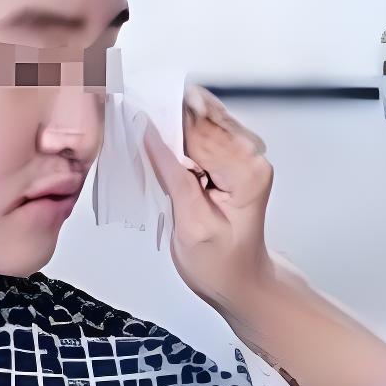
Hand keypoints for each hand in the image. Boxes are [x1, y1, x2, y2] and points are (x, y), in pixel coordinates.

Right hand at [144, 86, 278, 312]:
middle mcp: (252, 157)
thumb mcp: (191, 226)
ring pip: (202, 120)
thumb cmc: (221, 263)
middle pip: (203, 118)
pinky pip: (203, 132)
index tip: (135, 106)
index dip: (166, 117)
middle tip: (132, 113)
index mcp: (247, 174)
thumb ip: (173, 176)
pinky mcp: (233, 157)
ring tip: (141, 125)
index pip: (202, 131)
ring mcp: (245, 154)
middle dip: (168, 114)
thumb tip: (151, 134)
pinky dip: (179, 132)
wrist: (240, 279)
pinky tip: (160, 138)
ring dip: (171, 121)